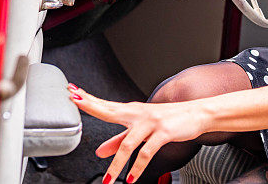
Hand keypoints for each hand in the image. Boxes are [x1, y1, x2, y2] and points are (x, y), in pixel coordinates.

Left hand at [67, 84, 210, 182]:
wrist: (196, 114)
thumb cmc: (168, 120)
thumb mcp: (141, 129)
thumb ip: (119, 140)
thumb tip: (99, 151)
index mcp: (131, 112)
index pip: (105, 105)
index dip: (88, 99)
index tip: (71, 92)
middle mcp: (138, 114)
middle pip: (110, 110)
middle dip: (91, 105)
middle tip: (74, 100)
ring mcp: (151, 122)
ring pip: (128, 144)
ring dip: (116, 164)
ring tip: (108, 180)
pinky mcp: (163, 132)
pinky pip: (147, 152)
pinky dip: (138, 167)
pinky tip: (131, 177)